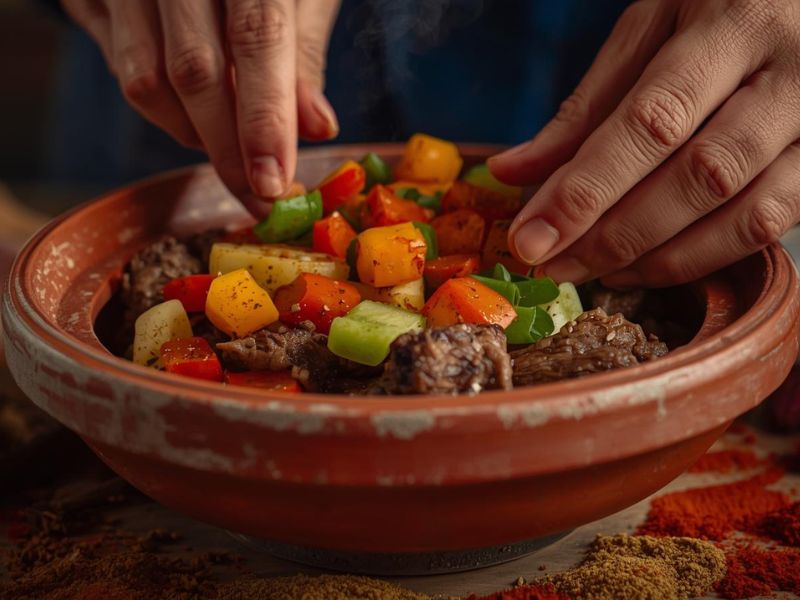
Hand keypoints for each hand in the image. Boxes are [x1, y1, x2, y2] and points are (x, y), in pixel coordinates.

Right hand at [62, 0, 340, 215]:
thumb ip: (302, 55)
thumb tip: (317, 129)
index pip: (256, 38)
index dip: (264, 119)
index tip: (274, 183)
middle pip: (194, 72)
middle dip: (227, 149)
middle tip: (256, 197)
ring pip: (146, 81)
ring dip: (192, 133)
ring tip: (230, 146)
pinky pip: (122, 69)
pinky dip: (162, 108)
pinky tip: (194, 111)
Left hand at [490, 0, 799, 286]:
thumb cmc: (723, 3)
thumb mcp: (651, 26)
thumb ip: (588, 104)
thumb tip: (513, 173)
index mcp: (737, 22)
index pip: (652, 122)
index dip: (587, 190)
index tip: (532, 237)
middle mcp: (795, 74)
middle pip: (700, 176)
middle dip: (614, 234)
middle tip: (552, 263)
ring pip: (745, 215)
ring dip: (658, 258)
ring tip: (593, 271)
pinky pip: (771, 227)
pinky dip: (702, 258)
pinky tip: (647, 265)